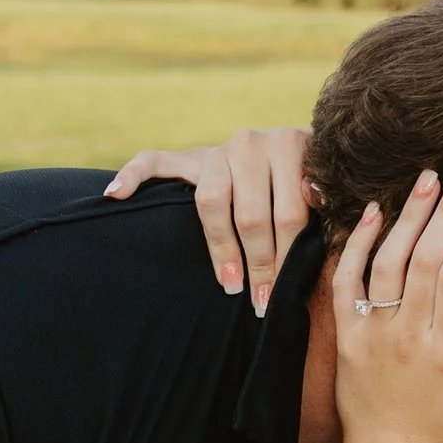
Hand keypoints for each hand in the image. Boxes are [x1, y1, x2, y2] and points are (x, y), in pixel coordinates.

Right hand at [105, 127, 314, 314]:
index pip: (289, 212)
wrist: (289, 147)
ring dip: (220, 247)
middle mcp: (252, 141)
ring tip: (228, 283)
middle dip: (257, 263)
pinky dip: (133, 175)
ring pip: (212, 201)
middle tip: (257, 300)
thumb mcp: (327, 186)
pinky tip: (116, 194)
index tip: (280, 294)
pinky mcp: (191, 156)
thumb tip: (319, 200)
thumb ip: (326, 196)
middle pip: (251, 213)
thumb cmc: (311, 180)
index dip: (286, 257)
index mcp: (293, 145)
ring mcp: (218, 148)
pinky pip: (154, 161)